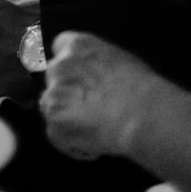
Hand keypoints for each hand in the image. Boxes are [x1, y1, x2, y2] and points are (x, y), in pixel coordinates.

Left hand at [40, 31, 162, 160]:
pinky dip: (71, 143)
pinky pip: (56, 134)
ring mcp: (53, 93)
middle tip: (87, 107)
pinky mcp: (54, 122)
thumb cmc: (139, 87)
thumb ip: (96, 63)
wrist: (139, 114)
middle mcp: (59, 65)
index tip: (79, 77)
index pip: (59, 46)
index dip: (70, 65)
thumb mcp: (118, 60)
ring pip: (51, 106)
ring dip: (65, 116)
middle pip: (54, 77)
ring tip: (92, 129)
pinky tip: (93, 146)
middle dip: (67, 90)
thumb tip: (96, 76)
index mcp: (77, 45)